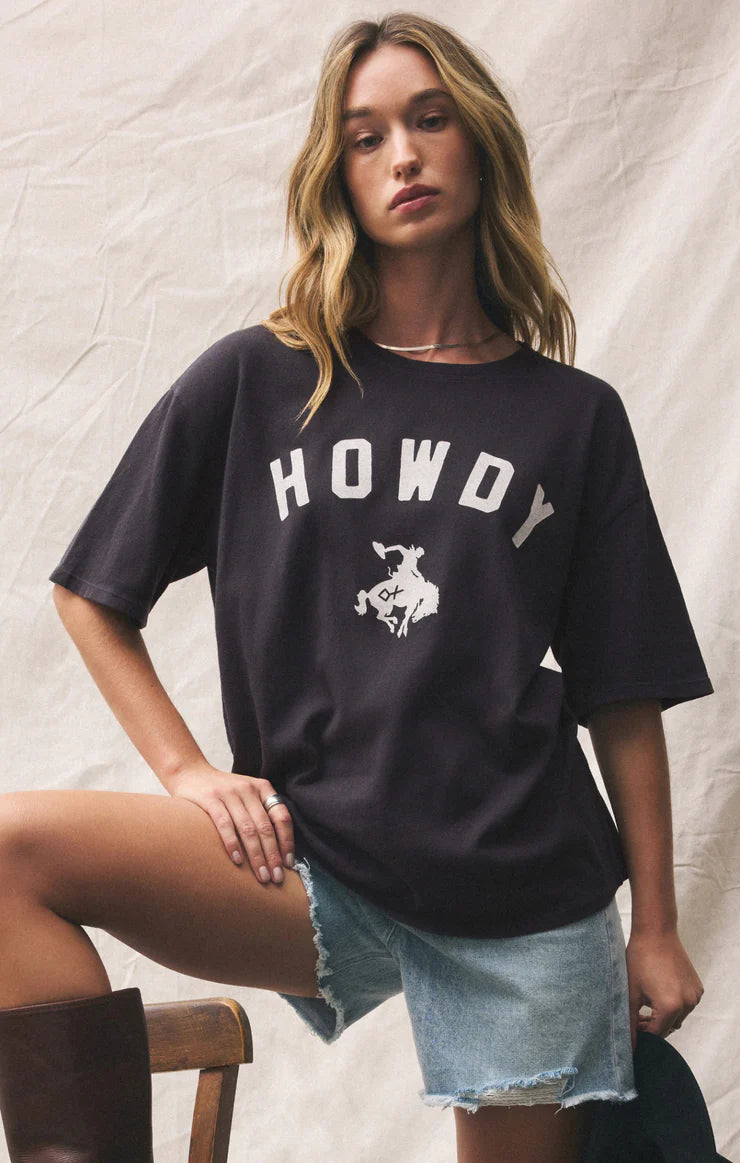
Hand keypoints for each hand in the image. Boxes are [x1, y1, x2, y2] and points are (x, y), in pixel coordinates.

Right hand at [166, 761, 295, 883]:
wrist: (190, 772)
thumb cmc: (222, 790)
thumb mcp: (246, 794)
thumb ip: (260, 813)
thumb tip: (277, 850)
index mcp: (262, 788)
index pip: (281, 817)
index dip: (287, 842)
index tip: (288, 864)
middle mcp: (248, 789)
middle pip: (266, 827)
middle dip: (273, 855)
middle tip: (276, 877)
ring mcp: (229, 793)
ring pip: (248, 829)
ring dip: (256, 855)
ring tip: (261, 875)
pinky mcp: (210, 799)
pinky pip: (225, 824)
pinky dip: (232, 844)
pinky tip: (238, 861)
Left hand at [625, 927, 704, 1051]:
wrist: (656, 932)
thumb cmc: (640, 960)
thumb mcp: (631, 992)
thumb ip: (630, 1022)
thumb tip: (629, 1046)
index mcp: (670, 1007)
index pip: (657, 1034)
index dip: (643, 1034)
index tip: (632, 1029)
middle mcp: (687, 1004)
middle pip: (668, 1027)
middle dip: (652, 1026)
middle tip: (636, 1017)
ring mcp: (695, 996)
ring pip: (677, 1017)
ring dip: (663, 1015)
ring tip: (646, 1004)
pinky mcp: (697, 988)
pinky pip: (685, 1005)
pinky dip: (673, 1004)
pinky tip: (659, 992)